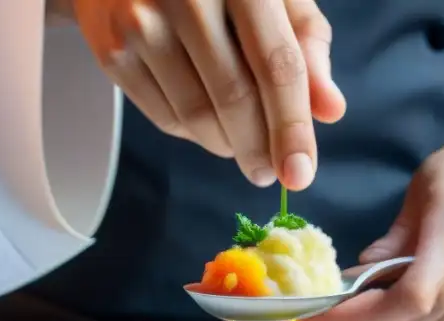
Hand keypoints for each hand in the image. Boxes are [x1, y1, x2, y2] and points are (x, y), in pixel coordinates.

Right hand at [67, 0, 345, 189]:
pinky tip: (207, 121)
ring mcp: (142, 22)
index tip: (300, 175)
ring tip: (241, 143)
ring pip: (196, 117)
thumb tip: (330, 111)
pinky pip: (165, 118)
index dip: (291, 127)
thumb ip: (306, 45)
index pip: (276, 65)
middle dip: (258, 148)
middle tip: (268, 172)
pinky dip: (193, 134)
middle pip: (234, 98)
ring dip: (227, 145)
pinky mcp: (113, 51)